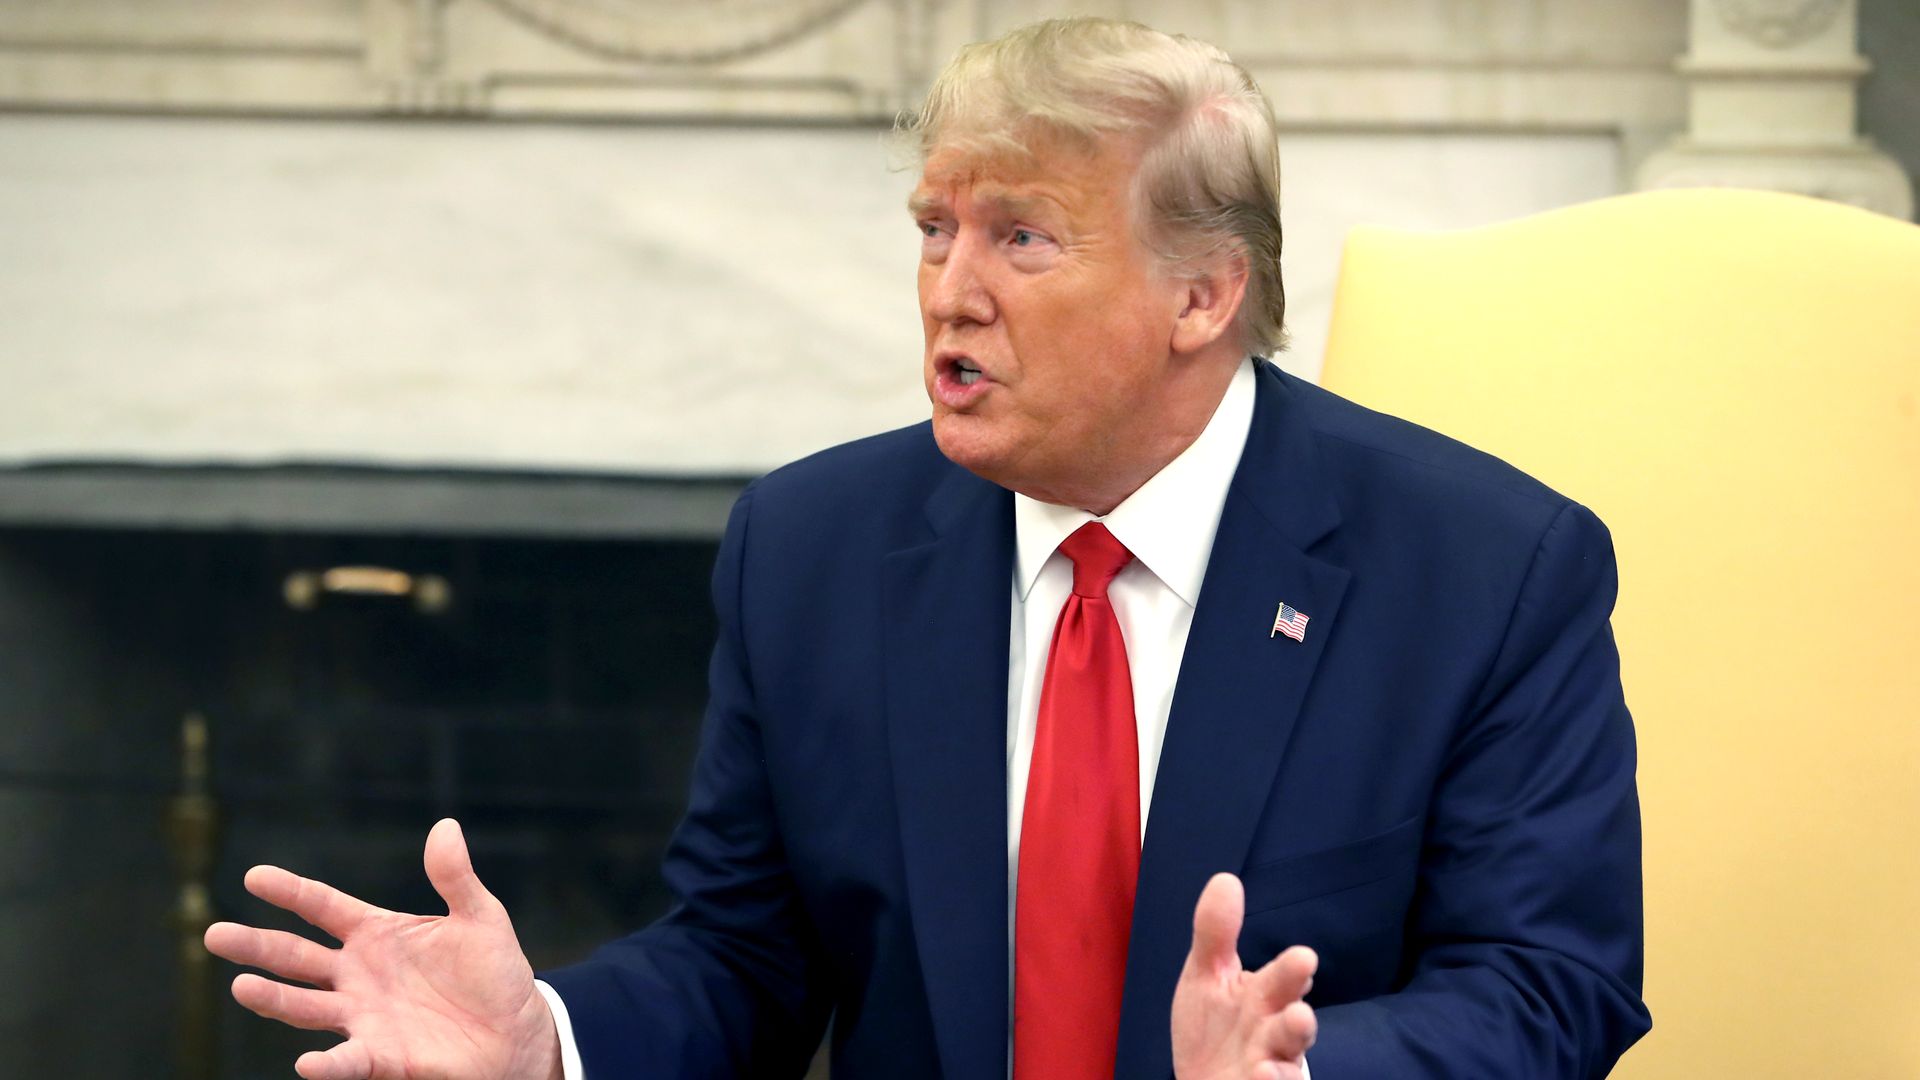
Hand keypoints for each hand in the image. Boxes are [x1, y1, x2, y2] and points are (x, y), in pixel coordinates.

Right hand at [204, 818, 562, 1079]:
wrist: (517, 1030)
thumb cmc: (493, 972)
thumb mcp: (480, 917)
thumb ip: (455, 877)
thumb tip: (446, 826)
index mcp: (376, 934)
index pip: (323, 907)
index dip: (290, 892)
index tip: (253, 875)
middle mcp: (358, 975)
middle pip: (296, 957)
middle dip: (256, 946)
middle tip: (213, 934)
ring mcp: (363, 1016)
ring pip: (305, 1006)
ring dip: (274, 999)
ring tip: (241, 987)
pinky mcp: (381, 1056)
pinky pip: (348, 1061)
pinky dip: (328, 1064)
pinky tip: (308, 1064)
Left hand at [1171, 873, 1317, 1079]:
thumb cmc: (1214, 1027)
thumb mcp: (1207, 976)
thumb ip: (1216, 933)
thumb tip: (1226, 878)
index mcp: (1265, 996)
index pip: (1284, 980)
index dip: (1292, 971)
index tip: (1304, 958)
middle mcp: (1275, 1032)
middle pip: (1293, 1023)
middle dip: (1299, 1016)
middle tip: (1301, 1005)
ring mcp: (1273, 1065)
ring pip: (1289, 1060)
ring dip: (1293, 1044)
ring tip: (1296, 1026)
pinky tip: (1261, 1073)